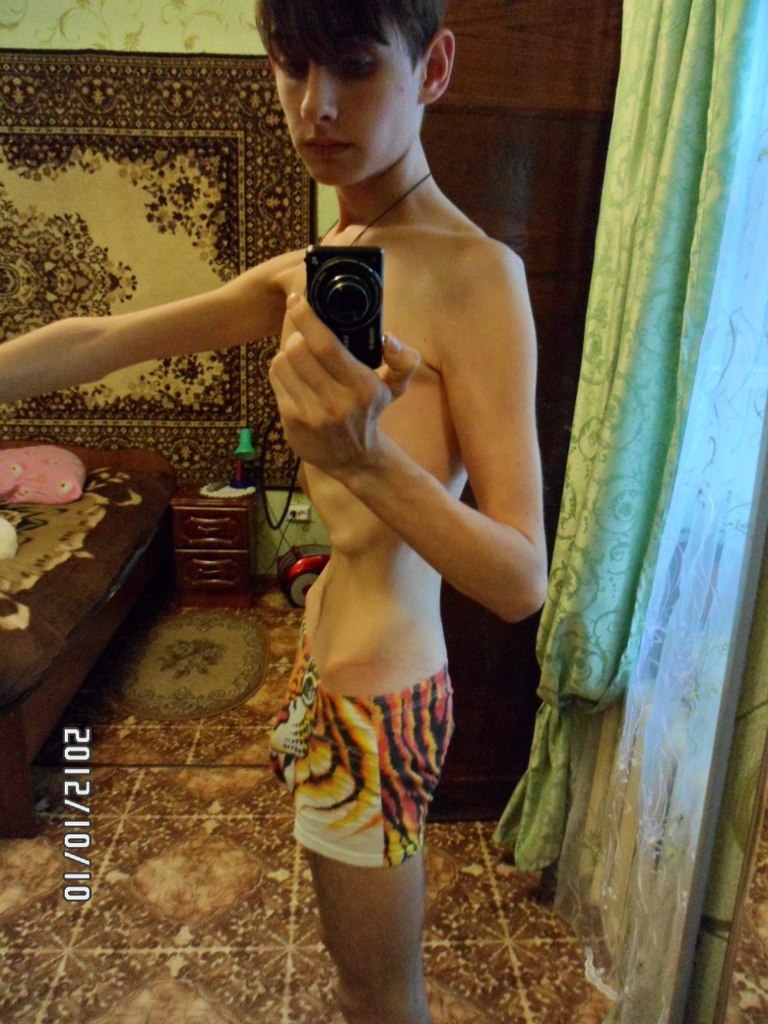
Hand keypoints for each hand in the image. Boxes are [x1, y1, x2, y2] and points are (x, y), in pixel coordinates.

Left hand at [268, 293, 419, 474]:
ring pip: (282, 363)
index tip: (298, 300)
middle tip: (303, 334)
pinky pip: (276, 381)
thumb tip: (389, 339)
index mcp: (362, 387)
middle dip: (296, 334)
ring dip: (287, 353)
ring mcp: (311, 415)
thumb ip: (403, 361)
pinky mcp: (292, 422)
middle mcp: (336, 403)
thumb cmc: (370, 411)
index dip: (307, 317)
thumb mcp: (394, 387)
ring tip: (300, 358)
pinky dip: (282, 372)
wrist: (355, 459)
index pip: (325, 345)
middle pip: (297, 350)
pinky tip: (295, 377)